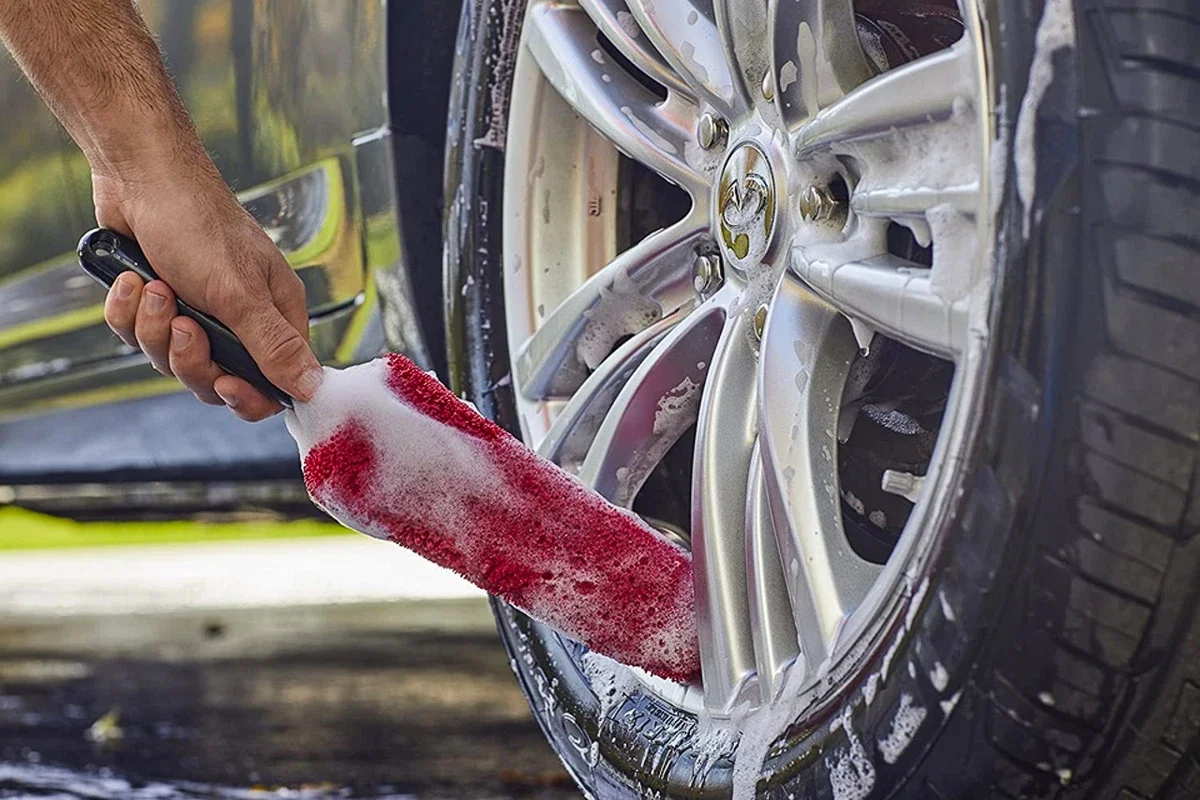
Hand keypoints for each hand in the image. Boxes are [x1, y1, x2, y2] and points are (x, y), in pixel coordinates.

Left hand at [96, 164, 322, 420]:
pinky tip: (132, 279)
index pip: (273, 383)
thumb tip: (314, 388)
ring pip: (169, 359)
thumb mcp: (240, 294)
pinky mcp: (156, 303)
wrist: (139, 177)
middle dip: (189, 357)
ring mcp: (194, 311)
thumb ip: (274, 348)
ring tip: (157, 287)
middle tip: (184, 323)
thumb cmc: (198, 222)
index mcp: (274, 315)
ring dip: (154, 327)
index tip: (225, 382)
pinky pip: (135, 335)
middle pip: (214, 379)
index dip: (247, 395)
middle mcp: (238, 317)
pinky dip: (127, 310)